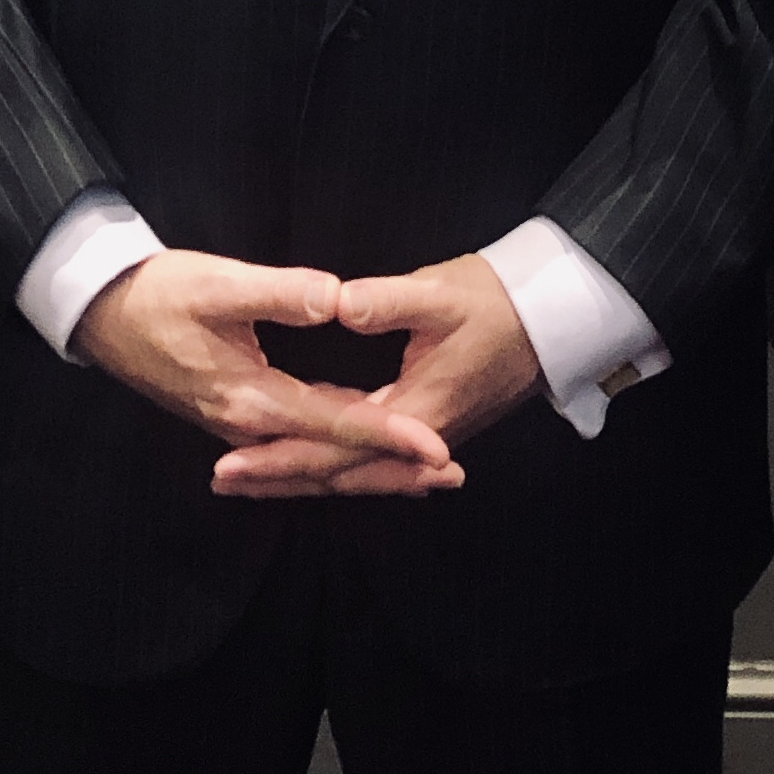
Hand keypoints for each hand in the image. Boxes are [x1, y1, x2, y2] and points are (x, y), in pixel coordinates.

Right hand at [72, 249, 459, 498]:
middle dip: (392, 471)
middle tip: (452, 473)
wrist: (99, 311)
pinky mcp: (236, 418)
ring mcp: (240, 428)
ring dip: (370, 469)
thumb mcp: (215, 284)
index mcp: (250, 398)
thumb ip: (277, 293)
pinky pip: (298, 450)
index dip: (390, 437)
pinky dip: (336, 458)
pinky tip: (361, 456)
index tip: (438, 445)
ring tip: (424, 475)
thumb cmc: (156, 292)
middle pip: (331, 461)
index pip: (335, 425)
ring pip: (315, 462)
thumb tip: (335, 298)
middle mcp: (248, 426)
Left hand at [209, 254, 541, 500]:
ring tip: (249, 475)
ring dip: (303, 473)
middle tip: (221, 480)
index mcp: (416, 411)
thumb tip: (337, 302)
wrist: (552, 317)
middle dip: (279, 477)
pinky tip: (309, 456)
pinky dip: (336, 460)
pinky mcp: (428, 424)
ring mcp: (426, 435)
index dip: (281, 457)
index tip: (230, 464)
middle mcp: (419, 437)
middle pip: (339, 471)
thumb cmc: (497, 300)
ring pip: (355, 468)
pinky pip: (372, 455)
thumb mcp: (442, 293)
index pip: (335, 448)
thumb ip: (388, 301)